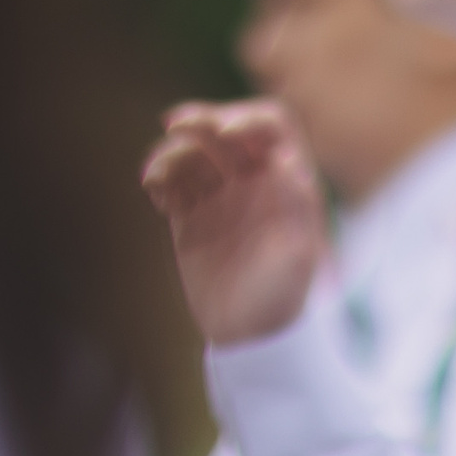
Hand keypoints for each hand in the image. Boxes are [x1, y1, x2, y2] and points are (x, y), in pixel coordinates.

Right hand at [141, 100, 327, 347]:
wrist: (252, 336)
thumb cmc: (286, 296)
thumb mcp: (301, 255)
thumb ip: (296, 207)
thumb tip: (287, 160)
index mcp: (285, 178)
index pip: (269, 125)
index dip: (246, 118)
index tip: (225, 134)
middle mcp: (252, 179)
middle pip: (222, 130)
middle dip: (200, 121)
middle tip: (176, 124)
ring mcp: (218, 196)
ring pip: (191, 153)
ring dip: (171, 152)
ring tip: (157, 177)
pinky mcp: (188, 217)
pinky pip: (169, 183)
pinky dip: (158, 177)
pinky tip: (155, 193)